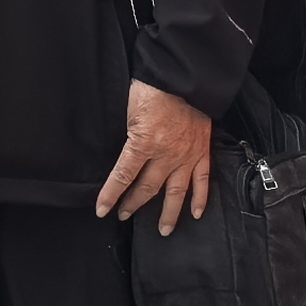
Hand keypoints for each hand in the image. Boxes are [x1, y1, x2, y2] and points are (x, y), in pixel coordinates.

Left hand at [95, 79, 214, 233]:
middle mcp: (166, 155)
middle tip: (125, 215)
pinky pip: (203, 180)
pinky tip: (196, 212)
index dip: (110, 195)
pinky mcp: (202, 151)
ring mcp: (186, 155)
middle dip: (133, 204)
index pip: (123, 176)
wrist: (185, 76)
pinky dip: (200, 198)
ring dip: (169, 213)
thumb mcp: (129, 109)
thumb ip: (128, 134)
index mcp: (143, 143)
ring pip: (176, 192)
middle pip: (147, 188)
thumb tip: (122, 152)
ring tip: (164, 229)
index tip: (102, 210)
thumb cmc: (154, 87)